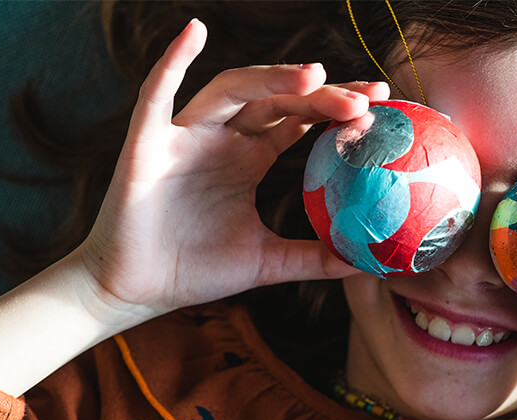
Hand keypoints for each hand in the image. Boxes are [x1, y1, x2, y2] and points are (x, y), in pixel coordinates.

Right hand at [75, 19, 388, 315]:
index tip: (380, 105)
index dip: (336, 109)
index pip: (300, 120)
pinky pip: (156, 95)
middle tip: (364, 98)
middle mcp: (222, 139)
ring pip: (232, 91)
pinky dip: (171, 63)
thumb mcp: (266, 262)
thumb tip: (363, 261)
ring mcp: (185, 136)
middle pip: (277, 100)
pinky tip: (194, 32)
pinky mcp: (147, 142)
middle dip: (320, 95)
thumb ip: (312, 258)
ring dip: (271, 78)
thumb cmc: (195, 270)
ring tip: (314, 74)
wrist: (136, 290)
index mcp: (249, 158)